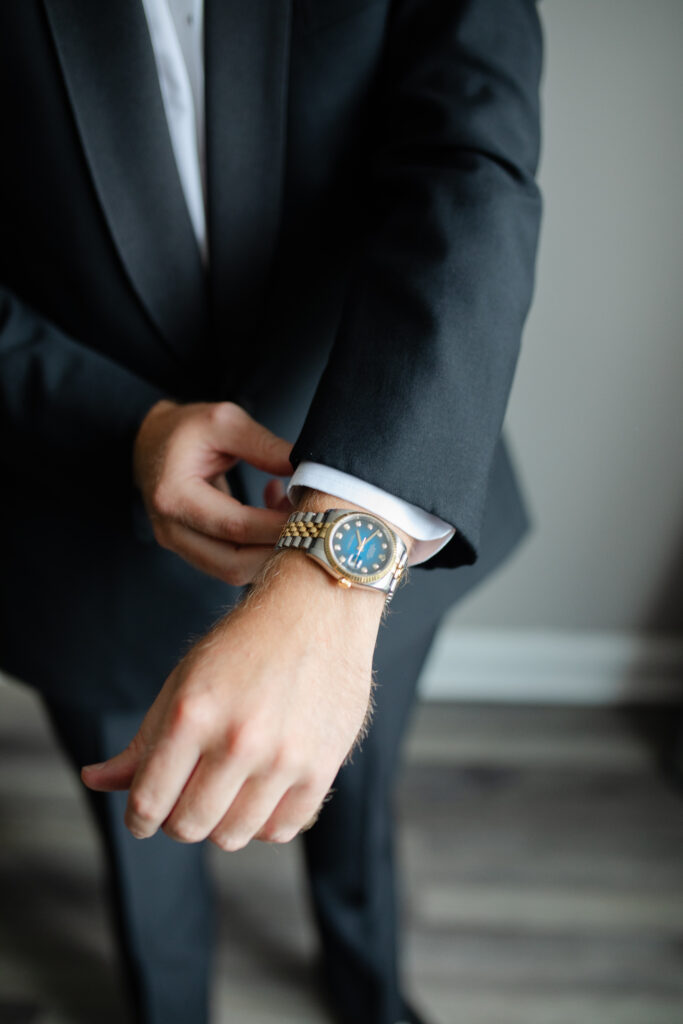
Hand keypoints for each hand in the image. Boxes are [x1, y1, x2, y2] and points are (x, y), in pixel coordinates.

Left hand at [80, 547, 384, 848]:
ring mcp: (284, 757)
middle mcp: (238, 740)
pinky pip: (281, 830)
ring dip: (222, 823)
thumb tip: (95, 780)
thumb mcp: (184, 682)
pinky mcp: (321, 766)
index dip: (138, 818)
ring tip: (226, 792)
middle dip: (177, 820)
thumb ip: (143, 740)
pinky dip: (264, 822)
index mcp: (192, 713)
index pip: (148, 802)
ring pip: (233, 836)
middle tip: (187, 798)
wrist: (318, 610)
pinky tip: (260, 792)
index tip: (143, 817)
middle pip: (189, 826)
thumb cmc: (244, 645)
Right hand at [133, 399, 293, 584]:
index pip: (234, 526)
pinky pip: (231, 563)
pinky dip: (259, 548)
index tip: (310, 516)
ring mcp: (179, 544)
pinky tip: (274, 514)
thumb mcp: (223, 421)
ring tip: (292, 514)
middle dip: (277, 550)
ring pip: (234, 571)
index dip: (276, 526)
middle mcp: (171, 529)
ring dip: (270, 552)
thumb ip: (264, 445)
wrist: (150, 441)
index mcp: (174, 496)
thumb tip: (304, 469)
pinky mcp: (192, 550)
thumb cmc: (184, 429)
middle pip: (234, 564)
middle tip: (309, 525)